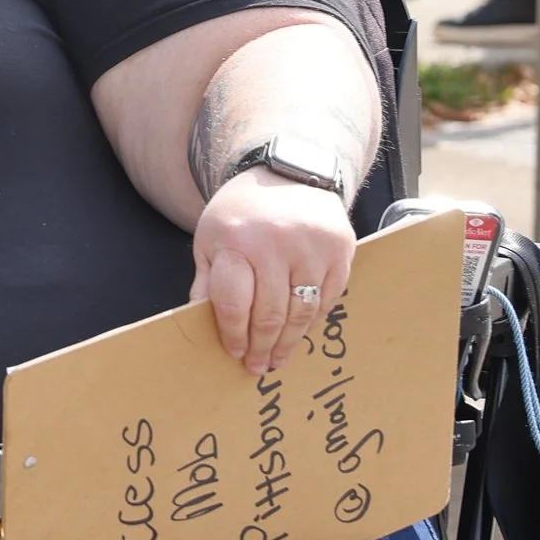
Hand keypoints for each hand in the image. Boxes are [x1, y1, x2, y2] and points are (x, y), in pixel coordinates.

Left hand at [190, 169, 356, 374]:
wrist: (287, 171)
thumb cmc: (242, 211)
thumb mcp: (210, 237)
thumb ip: (206, 279)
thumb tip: (199, 320)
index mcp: (235, 242)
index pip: (234, 304)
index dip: (233, 334)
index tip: (234, 352)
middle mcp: (275, 245)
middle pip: (270, 314)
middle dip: (261, 347)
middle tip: (257, 367)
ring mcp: (312, 248)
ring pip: (301, 313)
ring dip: (289, 343)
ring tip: (278, 359)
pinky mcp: (341, 250)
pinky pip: (327, 299)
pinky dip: (312, 320)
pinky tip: (300, 332)